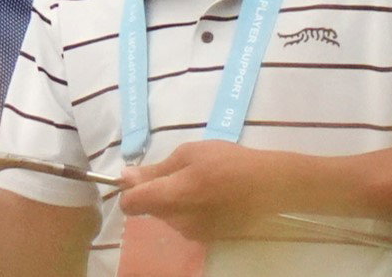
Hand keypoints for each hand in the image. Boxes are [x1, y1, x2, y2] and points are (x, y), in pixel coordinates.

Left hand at [119, 141, 285, 241]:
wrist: (267, 186)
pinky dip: (189, 209)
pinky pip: (185, 222)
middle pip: (150, 208)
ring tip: (200, 182)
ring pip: (167, 215)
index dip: (129, 190)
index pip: (130, 204)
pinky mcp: (207, 238)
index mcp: (171, 197)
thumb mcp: (189, 153)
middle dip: (156, 192)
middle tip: (181, 171)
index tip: (140, 176)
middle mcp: (178, 221)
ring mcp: (193, 233)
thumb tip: (124, 177)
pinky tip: (210, 196)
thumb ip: (155, 169)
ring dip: (173, 200)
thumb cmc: (227, 162)